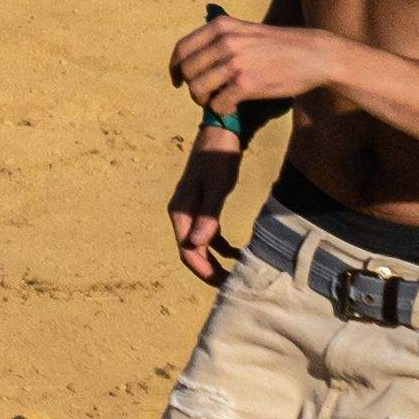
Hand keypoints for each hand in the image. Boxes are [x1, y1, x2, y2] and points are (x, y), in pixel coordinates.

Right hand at [167, 151, 243, 284]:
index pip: (187, 250)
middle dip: (209, 270)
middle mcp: (182, 214)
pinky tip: (237, 253)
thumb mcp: (217, 185)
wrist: (220, 132)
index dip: (203, 270)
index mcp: (181, 211)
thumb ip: (209, 215)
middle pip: (191, 251)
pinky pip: (208, 235)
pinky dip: (220, 247)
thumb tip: (199, 244)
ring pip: (199, 245)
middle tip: (232, 285)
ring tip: (236, 274)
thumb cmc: (218, 157)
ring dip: (214, 261)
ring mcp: (191, 211)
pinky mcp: (202, 207)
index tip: (224, 284)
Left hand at [172, 14, 332, 122]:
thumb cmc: (281, 45)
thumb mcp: (246, 30)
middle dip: (190, 87)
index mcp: (221, 26)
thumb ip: (222, 37)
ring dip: (204, 100)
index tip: (177, 80)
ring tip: (216, 101)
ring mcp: (235, 63)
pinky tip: (231, 107)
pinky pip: (218, 104)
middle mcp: (224, 42)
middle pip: (187, 71)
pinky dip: (221, 109)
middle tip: (203, 95)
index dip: (175, 67)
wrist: (315, 55)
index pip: (182, 48)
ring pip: (198, 89)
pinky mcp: (246, 84)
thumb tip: (196, 55)